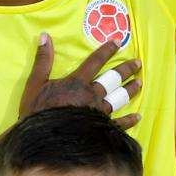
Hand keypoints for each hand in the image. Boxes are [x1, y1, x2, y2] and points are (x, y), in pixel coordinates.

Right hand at [20, 34, 142, 127]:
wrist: (44, 139)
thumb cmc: (38, 111)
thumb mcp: (35, 83)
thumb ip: (43, 60)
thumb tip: (45, 36)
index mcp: (78, 82)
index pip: (95, 62)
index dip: (107, 50)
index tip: (118, 42)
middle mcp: (92, 95)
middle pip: (113, 79)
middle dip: (127, 69)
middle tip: (138, 63)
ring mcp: (99, 112)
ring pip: (119, 98)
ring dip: (131, 90)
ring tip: (140, 83)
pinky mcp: (101, 128)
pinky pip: (119, 124)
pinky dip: (130, 120)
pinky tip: (138, 116)